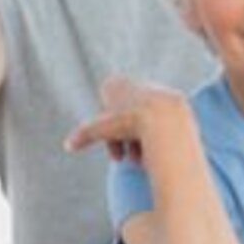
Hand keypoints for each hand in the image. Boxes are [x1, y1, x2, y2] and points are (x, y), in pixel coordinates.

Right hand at [64, 76, 189, 164]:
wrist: (166, 117)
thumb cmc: (130, 122)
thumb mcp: (102, 130)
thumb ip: (84, 135)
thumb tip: (68, 145)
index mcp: (115, 83)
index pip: (105, 116)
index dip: (110, 138)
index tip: (117, 156)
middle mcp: (134, 83)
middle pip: (125, 119)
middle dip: (125, 142)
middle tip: (129, 160)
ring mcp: (155, 90)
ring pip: (144, 121)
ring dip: (142, 142)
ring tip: (145, 159)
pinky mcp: (175, 100)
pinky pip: (162, 122)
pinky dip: (158, 136)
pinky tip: (160, 151)